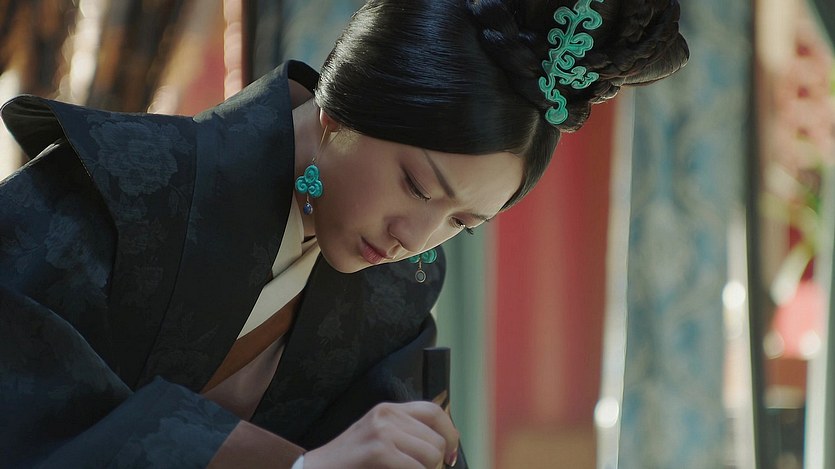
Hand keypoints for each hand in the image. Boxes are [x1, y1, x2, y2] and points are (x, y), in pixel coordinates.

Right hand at [303, 402, 458, 468]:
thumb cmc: (351, 462)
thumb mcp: (380, 438)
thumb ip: (407, 435)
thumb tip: (445, 446)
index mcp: (389, 409)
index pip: (434, 412)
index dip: (451, 434)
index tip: (452, 456)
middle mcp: (387, 414)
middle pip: (437, 437)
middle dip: (438, 462)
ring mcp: (382, 430)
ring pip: (431, 453)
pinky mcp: (378, 450)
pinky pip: (416, 467)